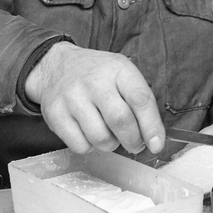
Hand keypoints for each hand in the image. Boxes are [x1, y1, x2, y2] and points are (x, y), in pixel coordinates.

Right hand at [25, 42, 164, 155]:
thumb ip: (140, 101)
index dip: (152, 126)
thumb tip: (153, 139)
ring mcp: (72, 98)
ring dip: (111, 145)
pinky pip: (80, 146)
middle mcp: (94, 82)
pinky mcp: (55, 115)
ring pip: (100, 138)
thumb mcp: (122, 74)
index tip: (157, 145)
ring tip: (110, 135)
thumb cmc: (98, 74)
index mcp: (118, 69)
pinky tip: (90, 134)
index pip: (140, 99)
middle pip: (121, 121)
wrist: (56, 66)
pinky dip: (89, 147)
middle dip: (133, 141)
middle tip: (135, 144)